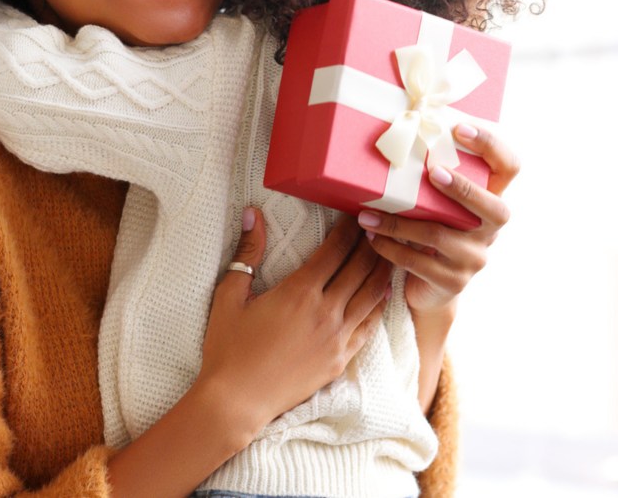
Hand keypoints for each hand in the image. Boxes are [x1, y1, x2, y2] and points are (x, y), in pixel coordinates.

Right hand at [196, 209, 391, 439]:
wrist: (236, 402)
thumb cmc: (228, 348)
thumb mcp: (230, 296)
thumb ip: (248, 252)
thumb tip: (253, 214)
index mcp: (299, 291)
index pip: (334, 251)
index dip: (348, 229)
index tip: (355, 215)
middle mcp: (325, 311)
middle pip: (359, 268)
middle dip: (370, 243)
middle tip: (378, 226)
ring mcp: (336, 338)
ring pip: (372, 295)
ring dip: (382, 270)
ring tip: (389, 252)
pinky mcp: (340, 360)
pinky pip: (369, 326)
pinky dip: (379, 305)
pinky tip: (384, 294)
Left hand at [357, 123, 517, 315]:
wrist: (429, 290)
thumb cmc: (430, 231)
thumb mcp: (437, 205)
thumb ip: (433, 180)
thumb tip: (395, 133)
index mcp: (490, 200)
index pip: (509, 167)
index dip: (491, 145)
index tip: (459, 128)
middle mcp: (490, 230)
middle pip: (494, 207)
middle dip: (463, 189)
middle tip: (433, 173)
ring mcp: (474, 259)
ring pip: (438, 235)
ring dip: (397, 222)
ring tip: (367, 214)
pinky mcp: (452, 282)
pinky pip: (417, 262)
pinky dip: (389, 247)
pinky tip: (371, 236)